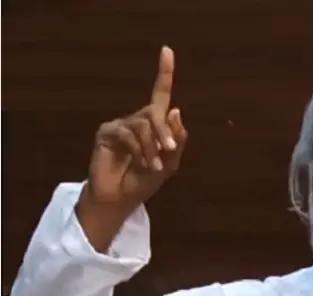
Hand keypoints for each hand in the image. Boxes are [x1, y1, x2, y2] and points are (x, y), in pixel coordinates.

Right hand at [76, 46, 187, 251]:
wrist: (121, 199)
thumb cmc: (144, 182)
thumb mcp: (170, 164)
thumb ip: (177, 139)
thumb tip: (175, 110)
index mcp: (155, 125)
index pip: (161, 95)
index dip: (165, 73)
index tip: (167, 50)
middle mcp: (138, 120)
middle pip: (156, 112)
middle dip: (165, 132)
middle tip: (170, 151)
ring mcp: (121, 125)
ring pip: (143, 125)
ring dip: (152, 147)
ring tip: (152, 165)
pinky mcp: (107, 132)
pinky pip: (128, 133)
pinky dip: (139, 149)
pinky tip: (141, 163)